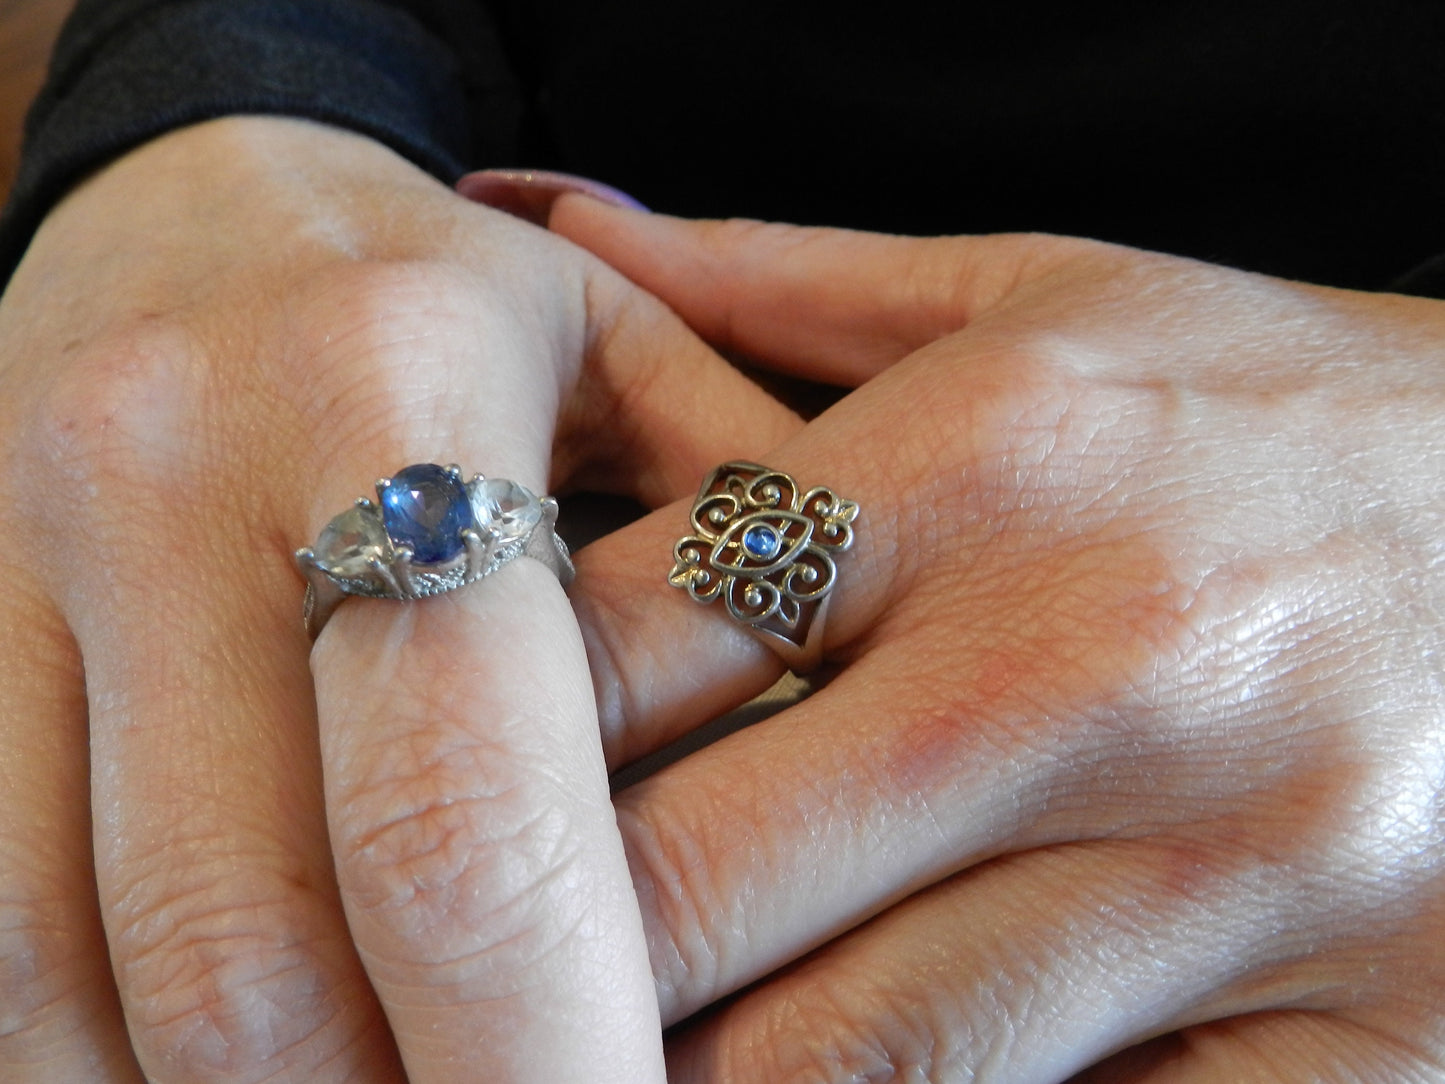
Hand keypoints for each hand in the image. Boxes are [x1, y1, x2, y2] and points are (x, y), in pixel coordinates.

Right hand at [0, 118, 800, 1082]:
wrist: (193, 208)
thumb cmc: (454, 304)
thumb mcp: (630, 364)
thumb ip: (744, 554)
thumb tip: (838, 796)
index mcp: (384, 387)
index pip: (456, 807)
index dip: (543, 1043)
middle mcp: (155, 473)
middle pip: (245, 950)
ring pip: (68, 981)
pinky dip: (104, 1061)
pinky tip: (236, 1064)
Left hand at [550, 202, 1444, 1080]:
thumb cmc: (1275, 411)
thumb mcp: (1038, 296)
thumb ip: (767, 282)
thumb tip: (538, 214)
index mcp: (985, 464)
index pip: (623, 646)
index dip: (477, 746)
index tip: (414, 798)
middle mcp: (1092, 663)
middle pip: (691, 884)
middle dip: (552, 958)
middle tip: (476, 967)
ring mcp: (1232, 867)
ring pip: (854, 1060)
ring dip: (695, 1076)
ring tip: (624, 1043)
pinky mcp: (1350, 1030)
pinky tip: (865, 1073)